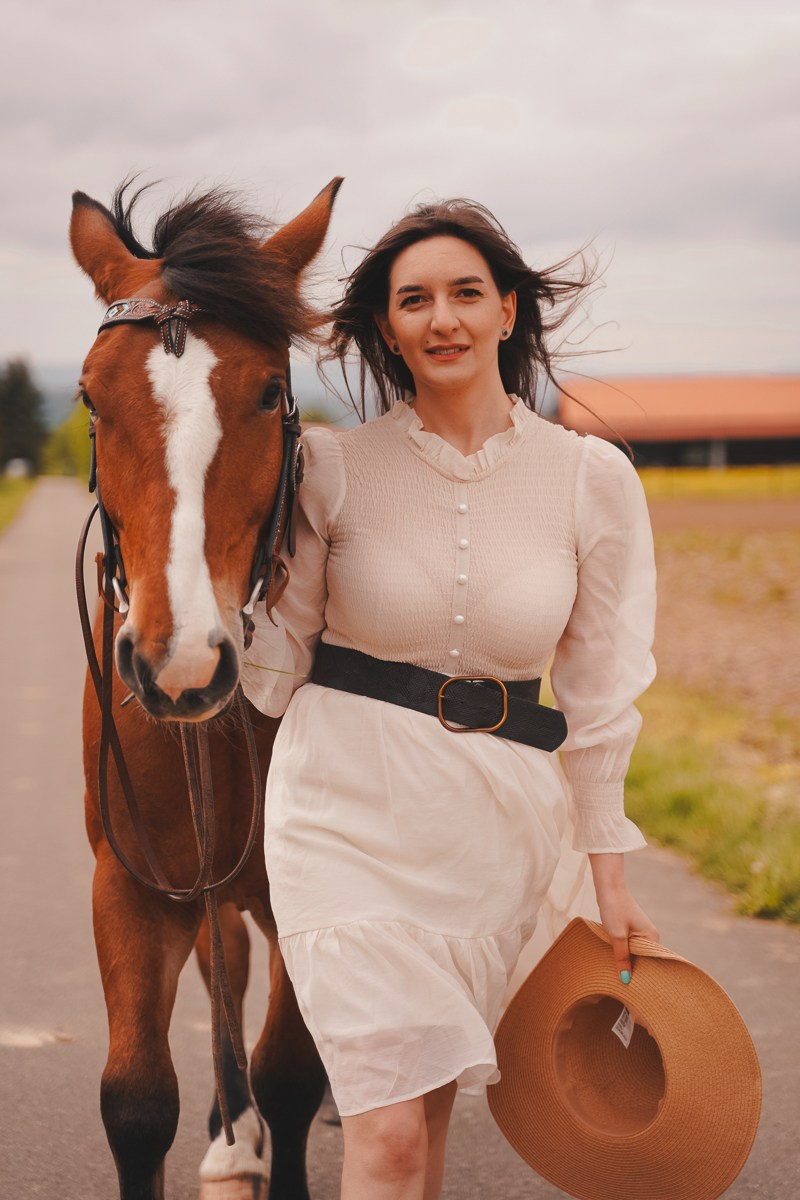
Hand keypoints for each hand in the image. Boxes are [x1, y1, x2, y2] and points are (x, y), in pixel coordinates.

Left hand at [588, 853, 659, 983]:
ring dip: (628, 962)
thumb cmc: (614, 909)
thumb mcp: (617, 936)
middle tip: (627, 987)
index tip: (636, 991)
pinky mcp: (631, 929)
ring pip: (636, 953)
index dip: (644, 976)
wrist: (609, 888)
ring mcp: (641, 932)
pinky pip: (630, 946)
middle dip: (636, 970)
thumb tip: (626, 979)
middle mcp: (650, 935)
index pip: (652, 963)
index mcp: (652, 937)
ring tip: (621, 978)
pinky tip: (617, 962)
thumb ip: (622, 958)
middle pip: (645, 959)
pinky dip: (624, 953)